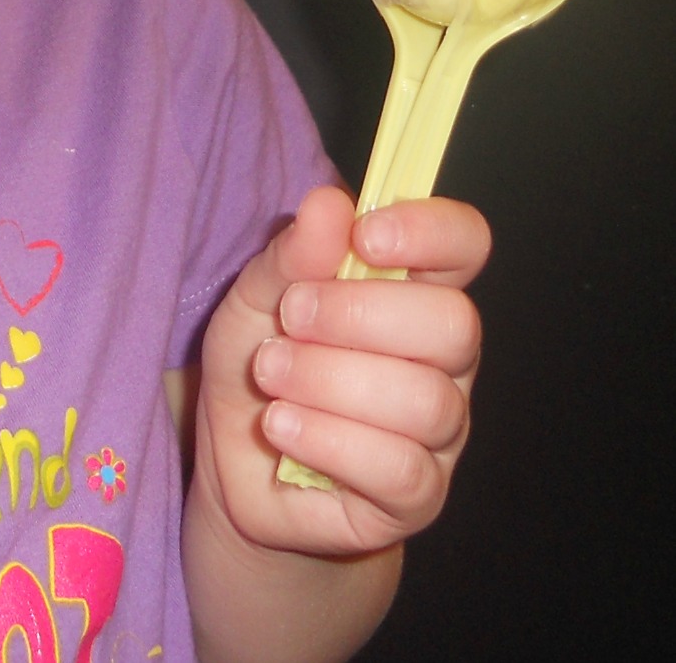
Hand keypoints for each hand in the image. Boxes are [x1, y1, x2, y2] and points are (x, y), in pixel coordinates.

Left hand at [192, 186, 488, 557]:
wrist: (236, 463)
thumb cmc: (262, 362)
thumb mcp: (255, 296)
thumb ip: (292, 254)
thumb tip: (329, 203)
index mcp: (414, 291)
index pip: (465, 244)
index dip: (430, 231)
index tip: (365, 236)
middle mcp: (443, 360)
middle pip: (456, 325)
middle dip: (357, 314)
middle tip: (290, 318)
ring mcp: (438, 433)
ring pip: (423, 400)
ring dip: (327, 379)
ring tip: (270, 375)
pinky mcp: (417, 498)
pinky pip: (398, 468)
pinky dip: (326, 438)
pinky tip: (281, 426)